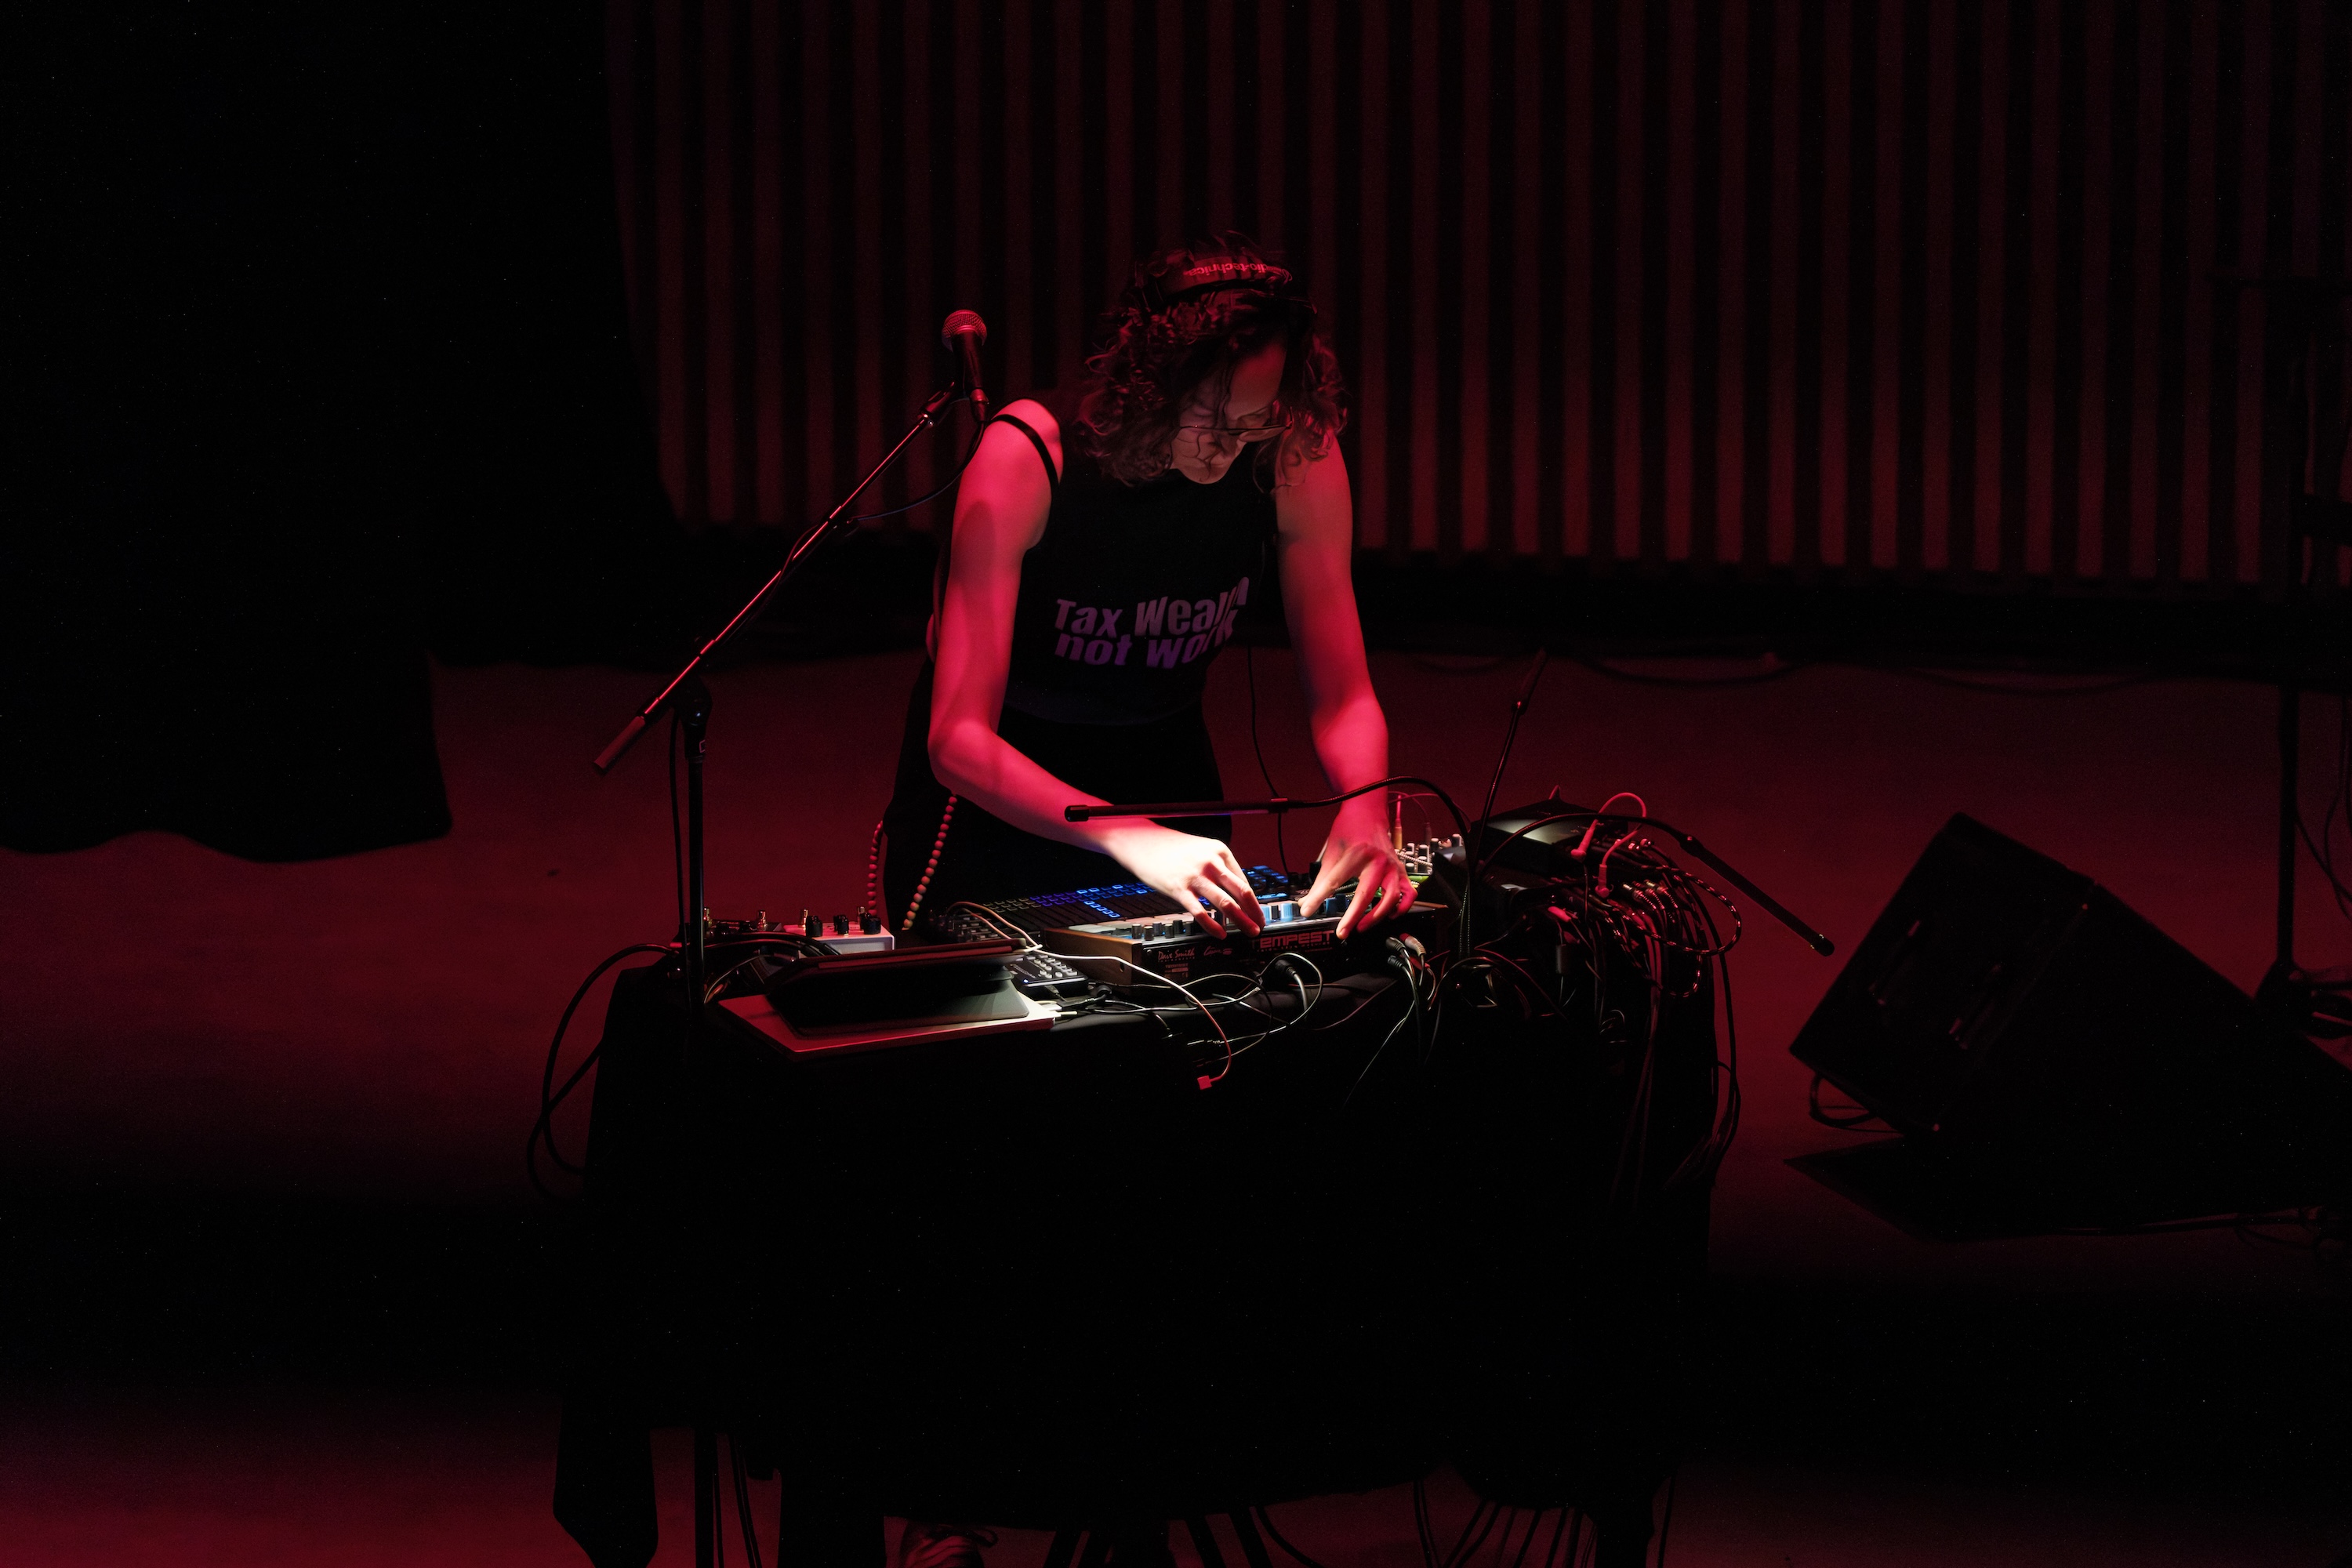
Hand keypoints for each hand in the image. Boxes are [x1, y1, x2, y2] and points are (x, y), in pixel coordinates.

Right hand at [1101, 825, 1264, 937]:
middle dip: (1255, 912)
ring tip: (1249, 931)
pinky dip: (1213, 925)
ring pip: (1226, 903)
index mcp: (1220, 851)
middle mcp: (1211, 862)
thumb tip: (1233, 891)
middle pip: (1241, 892)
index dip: (1254, 900)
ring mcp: (1196, 876)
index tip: (1258, 913)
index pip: (1244, 880)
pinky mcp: (1179, 889)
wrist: (1142, 842)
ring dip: (1241, 920)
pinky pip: (1200, 911)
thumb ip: (1218, 867)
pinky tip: (1220, 934)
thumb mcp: (1202, 850)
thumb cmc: (1171, 848)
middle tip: (1260, 926)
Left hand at [1300, 798, 1415, 939]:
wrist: (1368, 813)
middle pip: (1366, 894)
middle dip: (1353, 917)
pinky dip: (1401, 907)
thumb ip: (1321, 878)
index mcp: (1356, 854)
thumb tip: (1307, 901)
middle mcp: (1378, 861)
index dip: (1318, 899)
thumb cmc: (1349, 829)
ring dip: (1376, 916)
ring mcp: (1392, 867)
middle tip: (1342, 932)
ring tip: (1361, 927)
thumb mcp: (1332, 851)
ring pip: (1391, 898)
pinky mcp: (1401, 871)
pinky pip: (1408, 894)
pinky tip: (1389, 915)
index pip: (1334, 881)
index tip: (1308, 911)